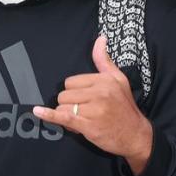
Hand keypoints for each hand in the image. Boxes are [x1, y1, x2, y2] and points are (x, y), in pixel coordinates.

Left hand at [33, 36, 154, 172]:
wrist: (136, 136)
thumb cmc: (125, 108)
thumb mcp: (119, 80)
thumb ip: (104, 60)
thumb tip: (100, 39)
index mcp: (104, 80)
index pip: (71, 82)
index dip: (74, 93)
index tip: (85, 101)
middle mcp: (99, 93)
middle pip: (64, 94)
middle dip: (70, 105)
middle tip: (84, 113)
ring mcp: (94, 109)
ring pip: (63, 107)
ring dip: (68, 116)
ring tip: (83, 121)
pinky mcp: (88, 125)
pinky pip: (63, 116)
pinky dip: (49, 115)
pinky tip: (38, 111)